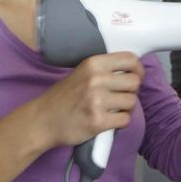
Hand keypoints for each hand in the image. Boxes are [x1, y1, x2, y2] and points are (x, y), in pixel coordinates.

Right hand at [29, 52, 144, 148]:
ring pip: (132, 102)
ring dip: (127, 108)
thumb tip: (133, 70)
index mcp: (93, 64)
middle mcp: (96, 79)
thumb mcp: (82, 72)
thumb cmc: (64, 97)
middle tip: (121, 96)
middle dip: (132, 91)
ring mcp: (97, 101)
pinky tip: (110, 120)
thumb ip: (105, 69)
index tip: (134, 77)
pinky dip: (121, 122)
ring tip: (114, 109)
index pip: (131, 59)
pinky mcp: (98, 121)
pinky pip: (125, 120)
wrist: (42, 120)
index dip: (138, 69)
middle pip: (135, 82)